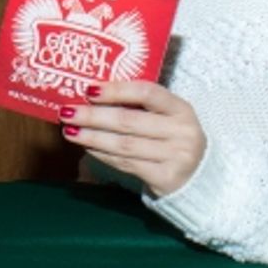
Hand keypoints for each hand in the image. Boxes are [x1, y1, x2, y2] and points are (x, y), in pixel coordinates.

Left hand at [59, 81, 204, 197]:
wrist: (199, 177)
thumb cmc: (172, 139)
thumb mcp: (167, 117)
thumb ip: (139, 106)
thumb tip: (92, 95)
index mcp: (182, 109)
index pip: (147, 93)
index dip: (116, 90)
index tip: (89, 90)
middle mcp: (182, 132)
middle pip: (129, 121)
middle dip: (93, 116)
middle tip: (68, 112)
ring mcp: (176, 157)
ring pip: (123, 145)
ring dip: (92, 137)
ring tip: (70, 131)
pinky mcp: (165, 178)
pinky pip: (126, 164)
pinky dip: (102, 154)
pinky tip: (87, 147)